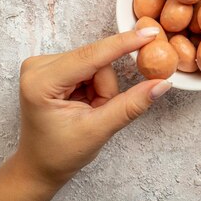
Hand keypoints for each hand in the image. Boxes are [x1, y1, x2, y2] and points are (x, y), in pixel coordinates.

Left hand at [0, 28, 171, 200]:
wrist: (39, 166)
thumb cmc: (59, 153)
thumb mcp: (99, 130)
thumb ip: (131, 105)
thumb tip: (161, 84)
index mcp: (42, 82)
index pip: (92, 55)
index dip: (123, 44)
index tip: (150, 34)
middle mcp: (38, 67)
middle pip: (97, 61)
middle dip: (106, 88)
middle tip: (98, 111)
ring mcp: (44, 65)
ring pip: (98, 64)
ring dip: (102, 89)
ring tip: (89, 111)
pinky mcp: (54, 67)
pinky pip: (92, 67)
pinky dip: (96, 86)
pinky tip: (83, 103)